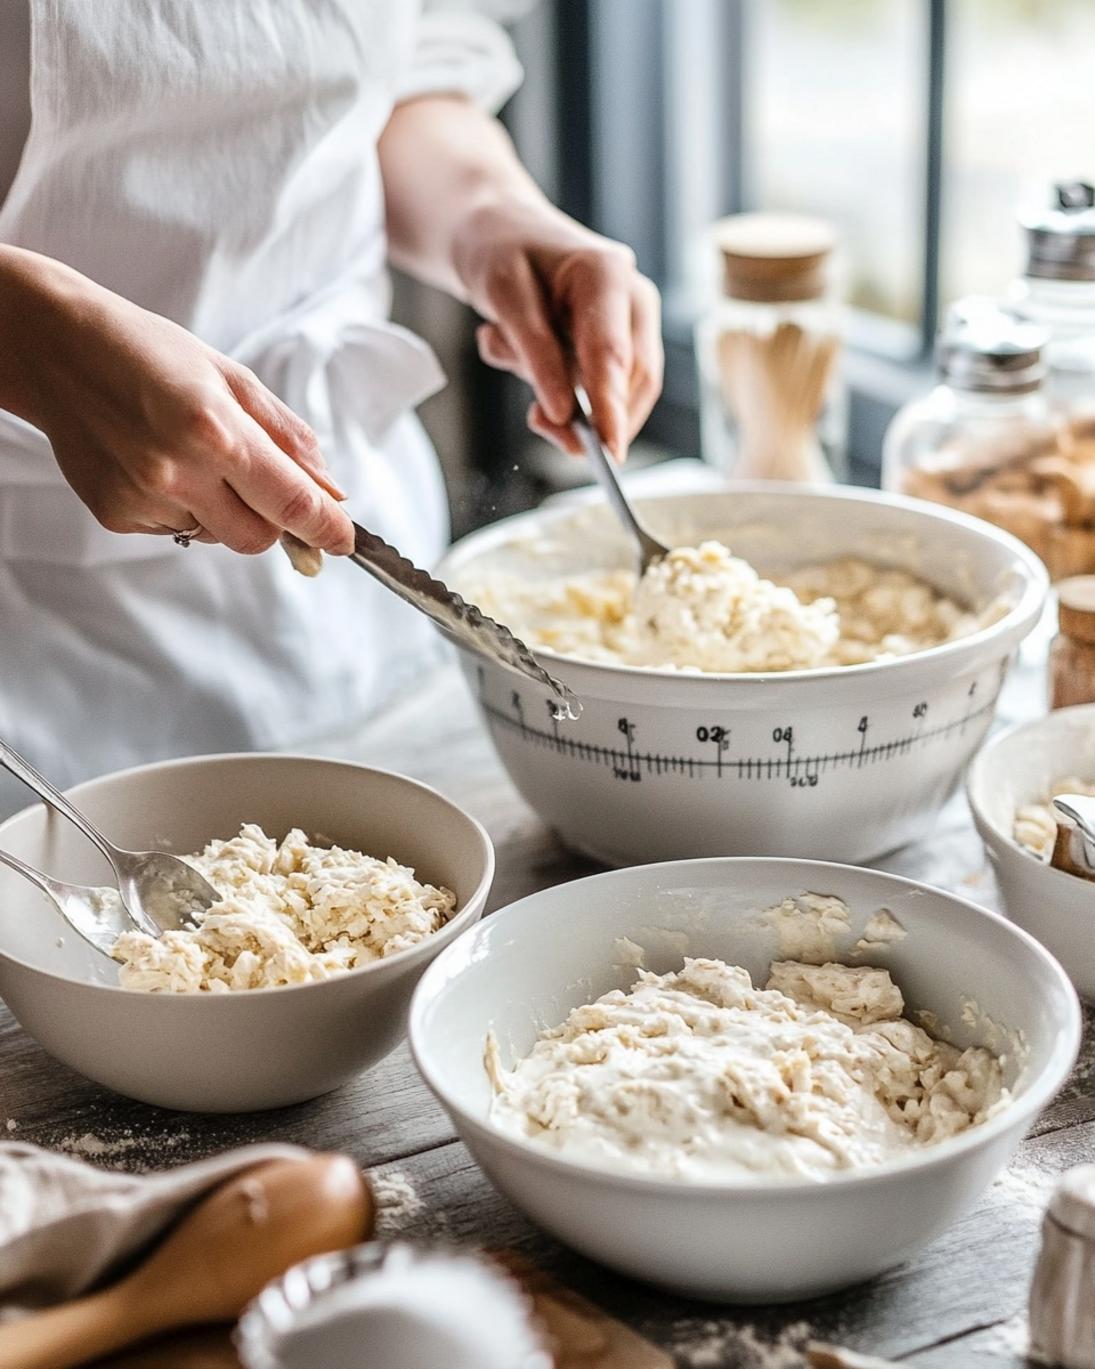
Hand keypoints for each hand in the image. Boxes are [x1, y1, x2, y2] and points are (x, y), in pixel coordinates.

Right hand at [0, 248, 352, 554]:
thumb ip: (289, 439)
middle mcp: (179, 472)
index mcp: (217, 431)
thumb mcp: (233, 379)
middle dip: (274, 521)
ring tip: (191, 456)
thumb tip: (331, 491)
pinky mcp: (116, 514)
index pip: (293, 503)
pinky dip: (183, 507)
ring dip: (224, 510)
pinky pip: (176, 530)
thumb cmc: (151, 354)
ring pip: (217, 536)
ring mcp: (143, 498)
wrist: (58, 350)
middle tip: (259, 482)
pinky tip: (157, 463)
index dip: (328, 529)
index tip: (345, 541)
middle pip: (259, 538)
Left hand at [452, 202, 662, 461]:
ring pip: (616, 389)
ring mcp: (628, 322)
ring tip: (506, 347)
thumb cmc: (498, 250)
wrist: (496, 228)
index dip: (612, 408)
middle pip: (633, 379)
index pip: (615, 355)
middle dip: (591, 413)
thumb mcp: (503, 295)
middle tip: (538, 424)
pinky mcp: (613, 343)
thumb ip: (535, 354)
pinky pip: (594, 385)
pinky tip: (515, 348)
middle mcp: (631, 299)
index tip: (608, 451)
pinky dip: (554, 386)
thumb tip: (562, 415)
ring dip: (562, 394)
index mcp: (607, 274)